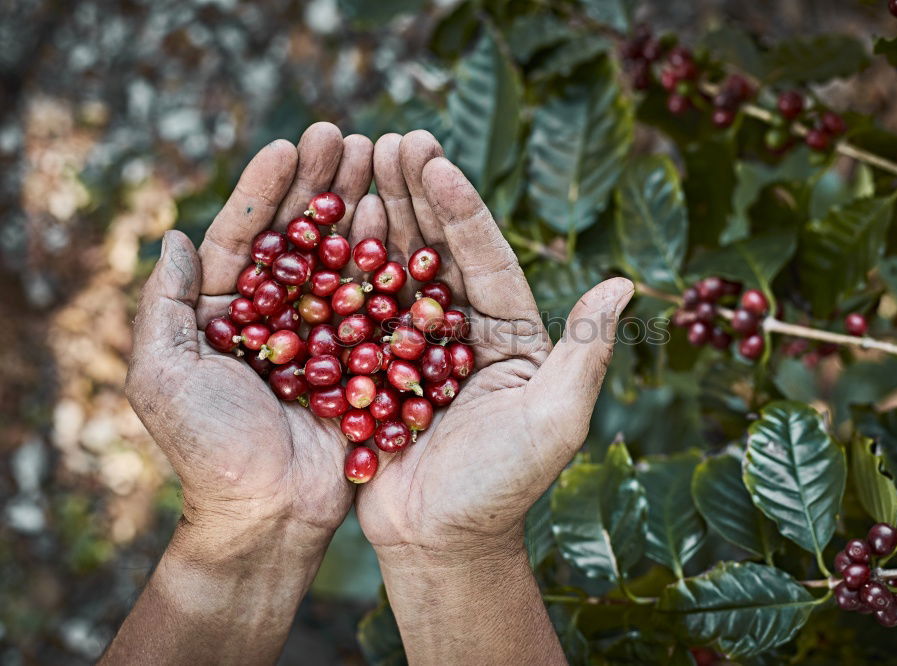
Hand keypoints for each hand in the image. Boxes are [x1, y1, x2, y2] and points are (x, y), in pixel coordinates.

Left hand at [126, 123, 374, 559]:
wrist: (267, 515)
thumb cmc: (209, 450)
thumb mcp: (163, 375)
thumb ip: (164, 305)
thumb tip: (175, 237)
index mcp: (225, 313)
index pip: (244, 236)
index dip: (264, 189)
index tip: (290, 144)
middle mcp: (276, 315)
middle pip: (299, 236)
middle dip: (320, 184)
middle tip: (345, 136)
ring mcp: (324, 335)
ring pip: (342, 259)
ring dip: (360, 209)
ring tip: (382, 161)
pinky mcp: (363, 359)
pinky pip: (376, 303)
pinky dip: (389, 265)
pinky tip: (406, 225)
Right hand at [355, 131, 633, 560]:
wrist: (441, 542)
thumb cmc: (503, 487)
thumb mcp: (555, 420)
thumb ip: (585, 351)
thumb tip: (624, 283)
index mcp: (510, 333)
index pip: (486, 258)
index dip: (462, 208)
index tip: (435, 159)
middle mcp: (464, 330)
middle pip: (438, 250)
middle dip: (416, 194)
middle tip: (391, 139)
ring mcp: (415, 347)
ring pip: (395, 269)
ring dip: (378, 216)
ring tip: (355, 163)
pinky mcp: (374, 368)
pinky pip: (356, 309)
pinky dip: (340, 268)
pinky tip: (321, 227)